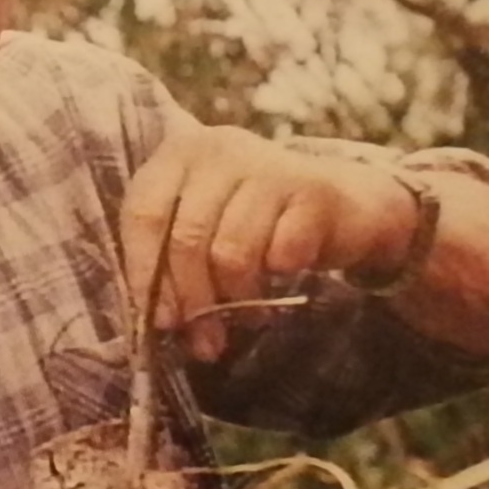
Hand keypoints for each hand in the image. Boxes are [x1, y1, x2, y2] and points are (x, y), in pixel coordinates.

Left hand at [121, 120, 415, 361]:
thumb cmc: (258, 223)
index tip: (160, 321)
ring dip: (238, 298)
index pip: (143, 214)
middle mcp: (220, 149)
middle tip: (206, 339)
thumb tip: (162, 324)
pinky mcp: (313, 191)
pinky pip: (281, 254)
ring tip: (249, 312)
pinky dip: (279, 277)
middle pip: (185, 239)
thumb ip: (172, 268)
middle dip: (193, 302)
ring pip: (231, 252)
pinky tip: (283, 275)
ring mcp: (269, 165)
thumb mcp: (206, 234)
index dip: (143, 273)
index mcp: (180, 154)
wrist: (345, 204)